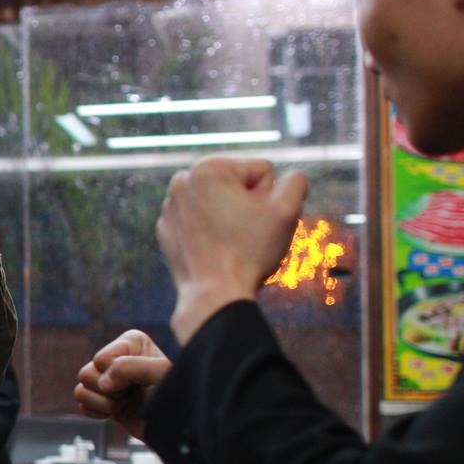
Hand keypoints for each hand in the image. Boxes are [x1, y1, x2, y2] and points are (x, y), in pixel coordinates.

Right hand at [73, 330, 172, 441]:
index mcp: (131, 342)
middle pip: (87, 373)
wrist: (175, 426)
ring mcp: (108, 379)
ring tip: (126, 404)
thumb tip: (102, 383)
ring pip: (80, 389)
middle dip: (109, 390)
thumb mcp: (160, 373)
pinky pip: (82, 404)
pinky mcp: (102, 399)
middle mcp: (117, 357)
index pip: (102, 359)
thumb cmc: (175, 395)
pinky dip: (98, 413)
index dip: (118, 375)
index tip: (140, 382)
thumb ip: (130, 367)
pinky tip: (117, 412)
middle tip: (132, 394)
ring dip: (104, 403)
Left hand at [156, 158, 309, 345]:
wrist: (213, 294)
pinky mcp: (166, 230)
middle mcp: (182, 181)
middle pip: (238, 186)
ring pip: (220, 204)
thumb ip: (296, 182)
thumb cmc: (249, 251)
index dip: (269, 198)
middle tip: (245, 234)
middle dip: (248, 206)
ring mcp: (170, 207)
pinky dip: (210, 233)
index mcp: (208, 168)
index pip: (262, 172)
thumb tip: (292, 178)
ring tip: (230, 243)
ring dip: (230, 218)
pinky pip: (201, 222)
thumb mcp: (286, 211)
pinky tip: (214, 250)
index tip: (255, 221)